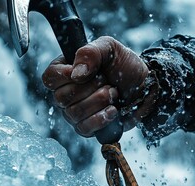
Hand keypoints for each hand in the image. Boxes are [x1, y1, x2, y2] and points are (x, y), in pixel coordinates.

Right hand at [42, 36, 156, 136]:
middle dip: (90, 88)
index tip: (85, 72)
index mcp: (66, 71)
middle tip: (106, 81)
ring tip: (113, 93)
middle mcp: (67, 93)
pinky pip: (84, 128)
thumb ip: (90, 53)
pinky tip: (113, 110)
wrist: (145, 85)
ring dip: (99, 101)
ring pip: (74, 113)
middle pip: (61, 97)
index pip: (49, 78)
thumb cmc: (124, 65)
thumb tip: (76, 74)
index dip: (64, 76)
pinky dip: (101, 118)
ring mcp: (75, 112)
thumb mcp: (109, 48)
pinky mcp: (87, 127)